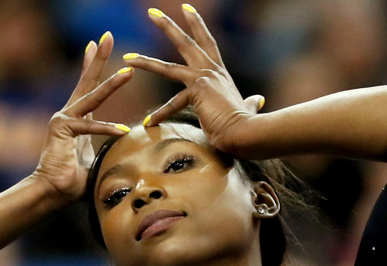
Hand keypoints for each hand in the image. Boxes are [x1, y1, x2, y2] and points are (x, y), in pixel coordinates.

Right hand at [33, 33, 133, 203]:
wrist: (52, 193)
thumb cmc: (75, 181)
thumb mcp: (99, 160)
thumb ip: (111, 151)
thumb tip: (133, 154)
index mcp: (77, 120)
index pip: (88, 88)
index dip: (92, 66)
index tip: (95, 44)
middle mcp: (68, 115)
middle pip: (87, 81)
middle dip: (98, 58)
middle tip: (107, 36)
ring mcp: (63, 119)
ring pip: (92, 98)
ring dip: (112, 84)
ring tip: (129, 71)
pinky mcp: (61, 129)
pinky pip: (89, 127)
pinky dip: (107, 129)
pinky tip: (123, 130)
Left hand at [122, 5, 264, 153]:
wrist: (246, 131)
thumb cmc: (245, 123)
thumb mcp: (247, 107)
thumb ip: (250, 102)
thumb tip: (258, 100)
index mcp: (220, 72)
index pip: (207, 42)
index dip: (197, 25)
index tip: (187, 9)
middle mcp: (211, 71)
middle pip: (187, 42)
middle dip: (168, 26)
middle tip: (151, 12)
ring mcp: (203, 79)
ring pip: (168, 68)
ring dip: (145, 61)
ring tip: (128, 57)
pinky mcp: (197, 92)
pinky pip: (172, 104)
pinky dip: (160, 115)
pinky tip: (149, 123)